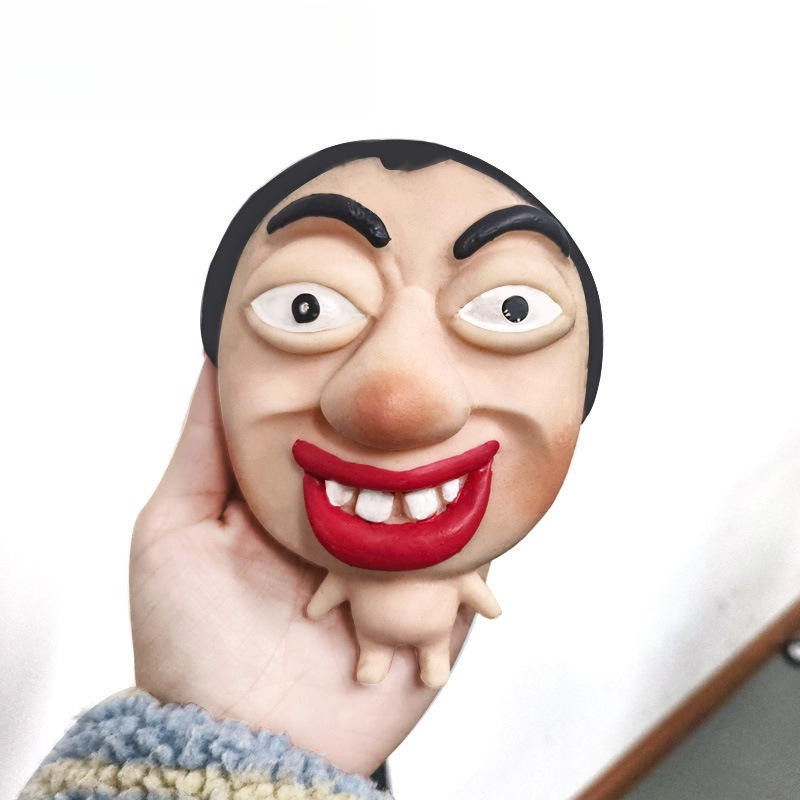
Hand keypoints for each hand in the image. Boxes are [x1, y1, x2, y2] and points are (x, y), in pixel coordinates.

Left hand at [130, 358, 474, 775]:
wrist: (242, 744)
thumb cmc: (189, 641)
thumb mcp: (173, 530)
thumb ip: (201, 448)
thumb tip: (216, 361)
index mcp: (299, 506)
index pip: (338, 438)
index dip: (356, 400)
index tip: (379, 347)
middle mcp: (352, 534)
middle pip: (396, 473)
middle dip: (421, 438)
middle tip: (450, 383)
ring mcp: (395, 576)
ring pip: (440, 515)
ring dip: (461, 484)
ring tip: (492, 432)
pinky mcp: (431, 619)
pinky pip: (469, 575)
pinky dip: (488, 546)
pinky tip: (506, 507)